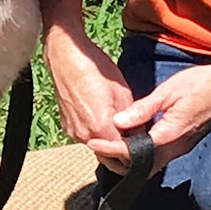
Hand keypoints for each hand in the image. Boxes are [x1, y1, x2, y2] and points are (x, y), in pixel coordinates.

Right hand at [44, 26, 136, 172]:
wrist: (67, 56)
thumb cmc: (95, 69)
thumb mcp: (123, 93)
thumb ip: (133, 120)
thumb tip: (140, 135)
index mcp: (101, 128)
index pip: (123, 154)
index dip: (135, 152)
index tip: (144, 149)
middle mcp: (85, 135)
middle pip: (108, 154)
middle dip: (122, 151)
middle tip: (134, 141)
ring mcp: (73, 131)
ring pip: (97, 144)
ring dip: (108, 140)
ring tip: (119, 126)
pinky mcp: (66, 125)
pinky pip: (85, 135)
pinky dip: (95, 132)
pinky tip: (101, 116)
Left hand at [88, 62, 210, 173]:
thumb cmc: (202, 83)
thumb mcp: (168, 91)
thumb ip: (143, 109)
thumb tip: (118, 122)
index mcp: (170, 135)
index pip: (134, 151)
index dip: (111, 148)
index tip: (93, 142)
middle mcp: (176, 147)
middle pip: (141, 165)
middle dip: (118, 159)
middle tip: (98, 145)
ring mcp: (182, 147)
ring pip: (151, 162)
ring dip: (131, 157)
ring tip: (111, 142)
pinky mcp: (185, 142)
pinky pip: (159, 154)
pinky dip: (143, 151)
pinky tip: (134, 137)